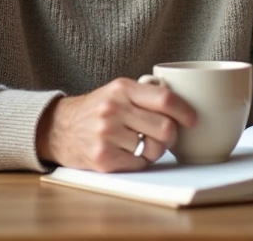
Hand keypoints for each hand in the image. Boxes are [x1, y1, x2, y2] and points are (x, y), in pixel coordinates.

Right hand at [36, 78, 197, 171]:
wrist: (59, 128)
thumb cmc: (96, 109)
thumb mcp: (117, 90)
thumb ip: (145, 93)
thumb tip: (182, 103)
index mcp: (122, 88)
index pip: (165, 99)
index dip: (185, 111)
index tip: (193, 119)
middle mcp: (114, 109)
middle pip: (165, 127)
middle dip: (171, 136)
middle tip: (164, 136)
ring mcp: (107, 134)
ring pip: (154, 148)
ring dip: (153, 149)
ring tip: (139, 143)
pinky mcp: (103, 158)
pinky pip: (139, 164)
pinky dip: (139, 161)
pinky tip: (126, 152)